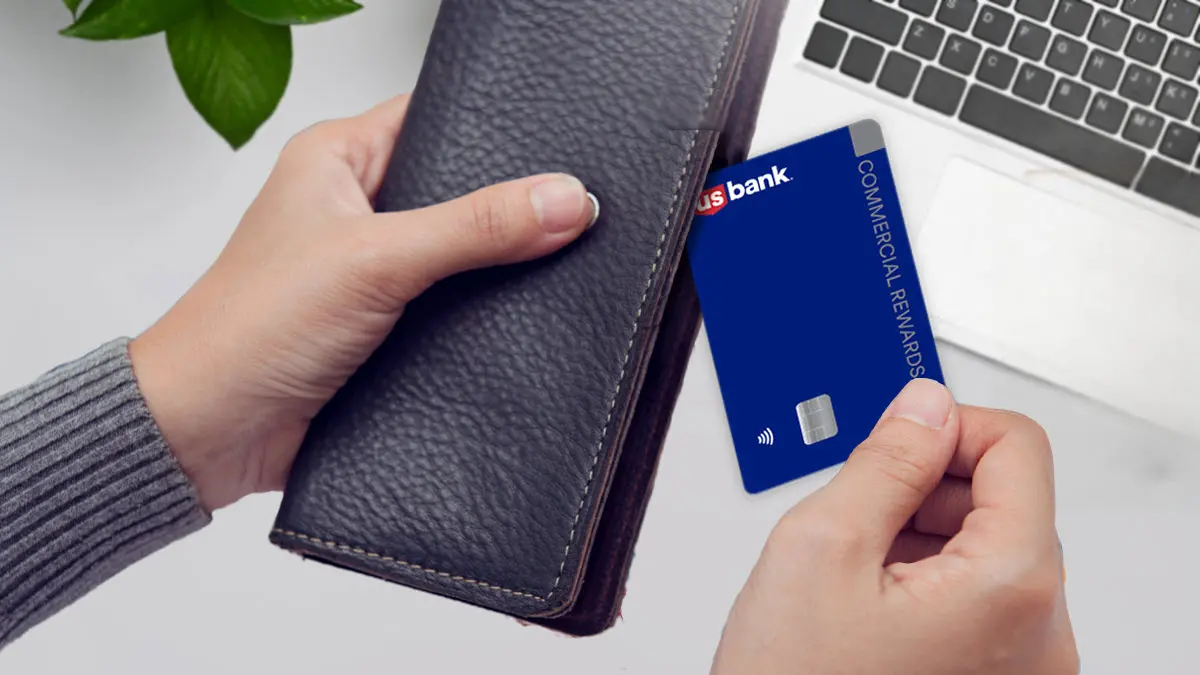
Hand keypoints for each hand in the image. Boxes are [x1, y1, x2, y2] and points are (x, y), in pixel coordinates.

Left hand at [129, 95, 596, 511]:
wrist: (210, 432)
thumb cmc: (250, 327)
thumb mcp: (375, 260)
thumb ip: (474, 227)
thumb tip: (564, 200)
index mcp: (336, 159)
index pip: (434, 120)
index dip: (498, 136)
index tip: (562, 157)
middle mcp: (354, 209)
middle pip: (456, 192)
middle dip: (506, 211)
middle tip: (566, 218)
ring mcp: (369, 272)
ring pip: (458, 256)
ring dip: (493, 273)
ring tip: (553, 270)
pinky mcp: (382, 329)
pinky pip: (449, 311)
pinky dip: (478, 321)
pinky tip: (516, 323)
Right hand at [712, 379, 1078, 674]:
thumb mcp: (821, 546)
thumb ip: (884, 460)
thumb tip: (922, 405)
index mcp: (1011, 587)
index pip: (1017, 445)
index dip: (946, 423)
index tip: (892, 433)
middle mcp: (1040, 634)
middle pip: (1003, 497)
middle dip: (922, 486)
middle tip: (852, 511)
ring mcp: (1023, 664)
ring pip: (985, 546)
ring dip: (916, 534)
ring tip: (850, 572)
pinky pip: (977, 596)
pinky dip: (922, 579)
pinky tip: (865, 600)